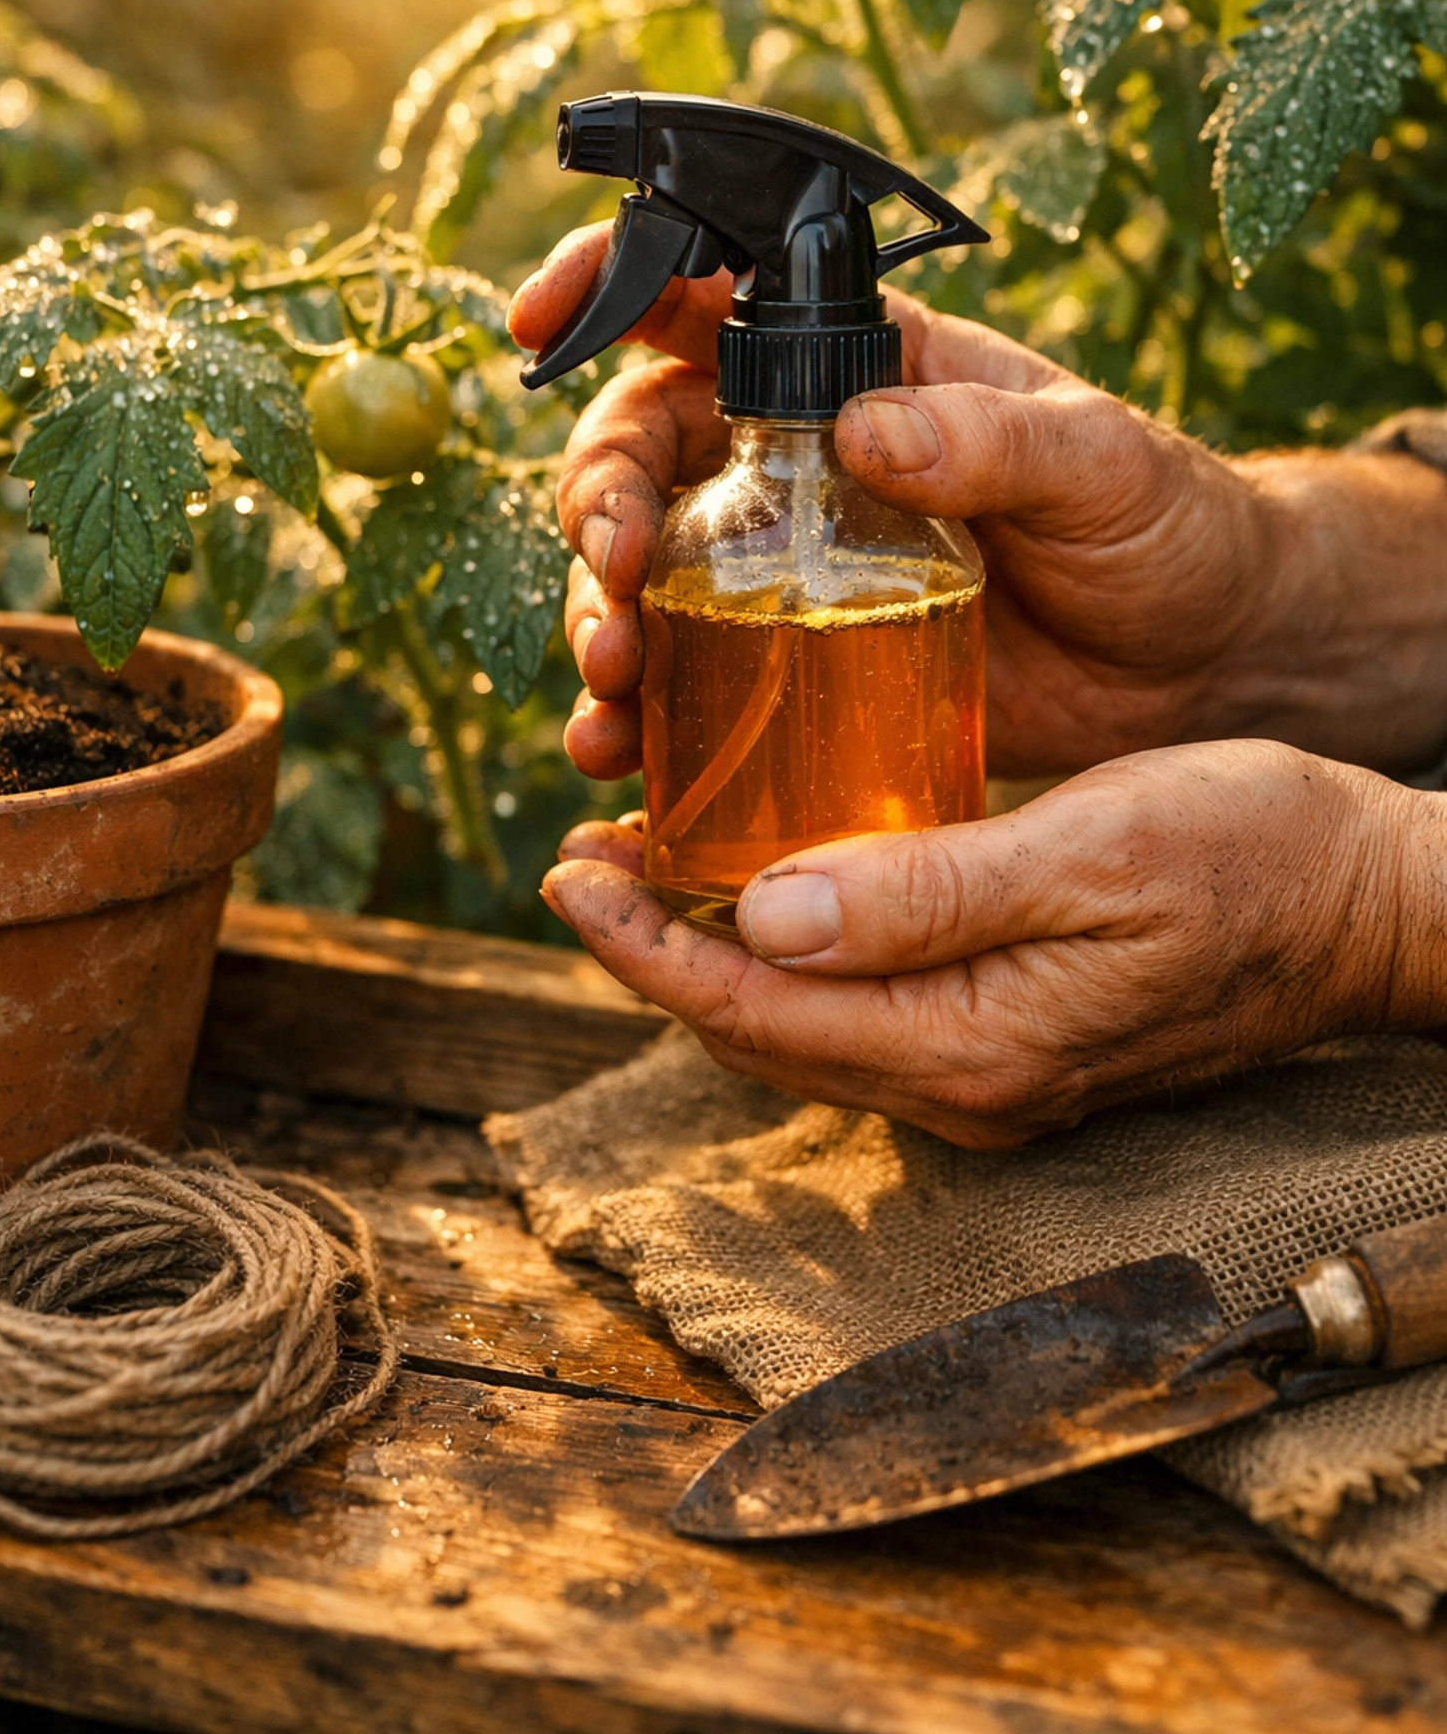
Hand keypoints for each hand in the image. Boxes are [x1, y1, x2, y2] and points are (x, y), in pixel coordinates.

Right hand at [511, 224, 1446, 779]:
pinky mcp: (798, 670)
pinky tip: (618, 759)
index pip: (712, 299)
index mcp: (863, 367)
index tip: (540, 312)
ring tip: (610, 688)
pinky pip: (687, 683)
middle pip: (642, 450)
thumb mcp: (1104, 463)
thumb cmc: (1166, 528)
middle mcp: (801, 456)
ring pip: (642, 573)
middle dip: (596, 504)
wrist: (1204, 663)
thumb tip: (868, 430)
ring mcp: (790, 568)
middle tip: (616, 574)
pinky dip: (635, 719)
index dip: (611, 283)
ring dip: (596, 618)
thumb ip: (997, 439)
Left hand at [545, 743, 1446, 1145]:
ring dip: (712, 953)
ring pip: (803, 1027)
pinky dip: (788, 956)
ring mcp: (988, 1076)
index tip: (569, 873)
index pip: (756, 1012)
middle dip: (656, 950)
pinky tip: (765, 890)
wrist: (1367, 905)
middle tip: (582, 858)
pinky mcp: (1010, 1043)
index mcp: (975, 1046)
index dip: (645, 946)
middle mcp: (966, 1086)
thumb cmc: (1251, 855)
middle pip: (760, 1033)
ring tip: (643, 864)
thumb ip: (928, 895)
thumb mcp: (1090, 850)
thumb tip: (765, 919)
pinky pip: (860, 1013)